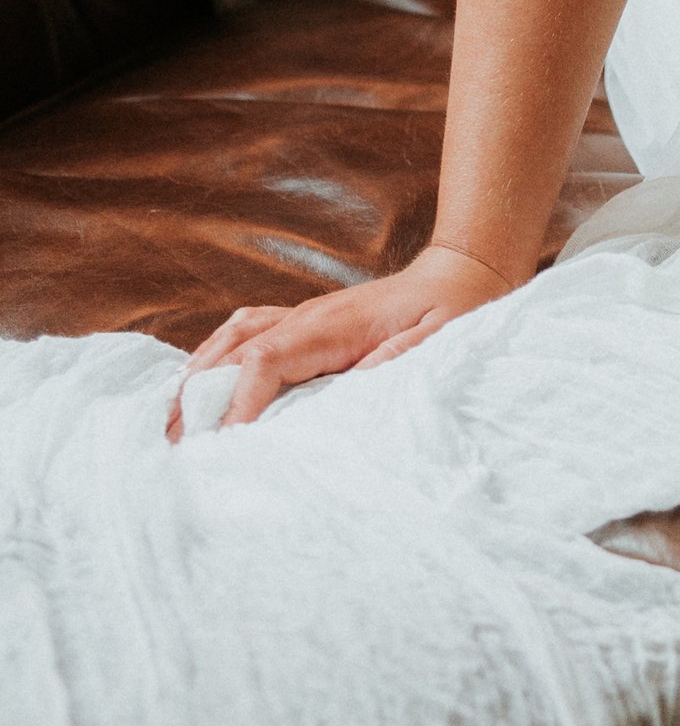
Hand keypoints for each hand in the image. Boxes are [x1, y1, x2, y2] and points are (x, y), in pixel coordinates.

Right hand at [167, 239, 520, 439]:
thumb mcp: (434, 344)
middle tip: (174, 449)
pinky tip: (199, 387)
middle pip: (234, 349)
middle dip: (200, 396)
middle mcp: (306, 316)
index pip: (267, 359)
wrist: (461, 275)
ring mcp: (301, 315)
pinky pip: (245, 334)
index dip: (239, 401)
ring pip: (231, 338)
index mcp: (333, 326)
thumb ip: (392, 366)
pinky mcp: (302, 322)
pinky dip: (214, 359)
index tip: (222, 445)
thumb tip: (345, 392)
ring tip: (172, 425)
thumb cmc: (450, 313)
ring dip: (198, 376)